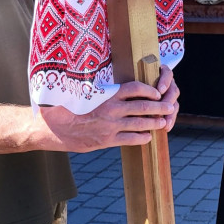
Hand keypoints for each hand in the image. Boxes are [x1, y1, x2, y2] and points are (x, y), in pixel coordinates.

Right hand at [37, 67, 179, 151]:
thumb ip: (103, 90)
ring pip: (140, 124)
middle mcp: (112, 109)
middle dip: (159, 107)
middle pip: (143, 106)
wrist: (54, 128)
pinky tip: (148, 137)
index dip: (150, 89)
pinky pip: (130, 139)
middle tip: (170, 107)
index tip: (158, 91)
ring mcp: (111, 126)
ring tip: (163, 122)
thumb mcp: (86, 93)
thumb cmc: (69, 107)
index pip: (135, 88)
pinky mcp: (107, 140)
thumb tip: (116, 83)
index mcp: (108, 95)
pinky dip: (141, 138)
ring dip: (154, 123)